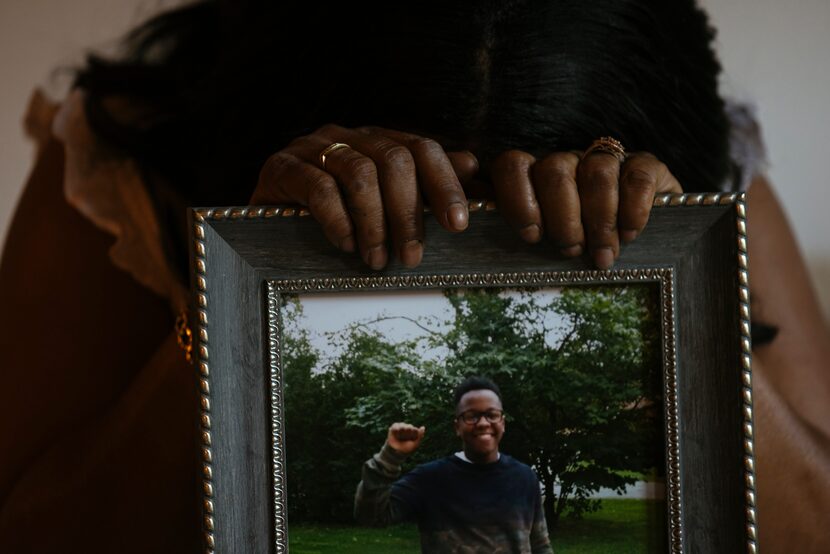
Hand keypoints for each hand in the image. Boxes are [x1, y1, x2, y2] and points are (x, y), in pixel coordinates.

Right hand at [251, 124, 477, 269]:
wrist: (265, 222)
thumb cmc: (335, 217)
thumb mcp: (384, 203)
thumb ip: (425, 183)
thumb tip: (472, 165)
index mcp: (379, 141)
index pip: (422, 149)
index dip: (444, 184)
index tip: (458, 225)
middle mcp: (349, 136)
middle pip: (395, 160)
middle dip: (409, 213)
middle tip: (412, 258)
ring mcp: (314, 147)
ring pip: (360, 173)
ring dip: (375, 223)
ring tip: (377, 260)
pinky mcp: (282, 166)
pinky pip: (318, 187)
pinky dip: (338, 220)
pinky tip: (346, 246)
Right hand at [386, 422, 424, 454]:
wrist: (396, 453)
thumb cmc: (406, 449)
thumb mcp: (415, 444)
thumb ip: (420, 436)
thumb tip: (423, 427)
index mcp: (414, 432)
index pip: (415, 430)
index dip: (412, 435)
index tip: (410, 441)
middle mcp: (408, 428)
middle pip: (409, 427)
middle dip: (407, 434)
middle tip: (404, 439)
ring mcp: (401, 427)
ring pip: (403, 426)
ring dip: (401, 432)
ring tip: (399, 437)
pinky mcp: (394, 427)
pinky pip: (396, 425)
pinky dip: (396, 429)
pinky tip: (396, 433)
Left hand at [490, 148, 681, 268]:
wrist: (648, 238)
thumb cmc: (583, 246)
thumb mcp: (548, 240)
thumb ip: (521, 233)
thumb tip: (490, 231)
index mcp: (536, 176)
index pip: (513, 166)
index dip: (519, 200)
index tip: (532, 236)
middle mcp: (568, 161)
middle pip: (554, 171)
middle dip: (562, 218)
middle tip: (572, 249)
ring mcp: (607, 160)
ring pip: (596, 173)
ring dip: (599, 220)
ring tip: (603, 255)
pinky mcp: (646, 165)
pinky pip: (638, 177)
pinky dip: (633, 210)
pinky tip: (630, 234)